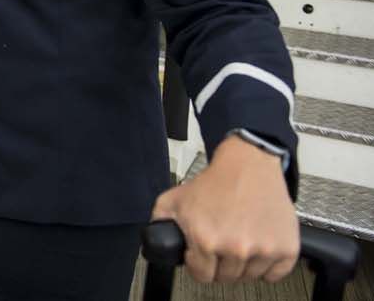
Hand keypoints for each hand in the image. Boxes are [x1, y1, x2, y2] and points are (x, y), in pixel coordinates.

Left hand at [150, 135, 297, 282]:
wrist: (248, 165)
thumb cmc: (214, 182)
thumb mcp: (174, 199)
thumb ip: (160, 222)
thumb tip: (156, 242)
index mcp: (206, 240)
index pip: (202, 276)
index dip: (199, 265)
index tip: (202, 255)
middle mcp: (235, 248)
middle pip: (227, 277)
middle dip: (221, 263)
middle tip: (222, 242)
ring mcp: (264, 250)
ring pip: (250, 276)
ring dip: (244, 264)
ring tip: (240, 239)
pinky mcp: (286, 248)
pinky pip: (276, 275)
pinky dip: (268, 266)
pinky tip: (259, 246)